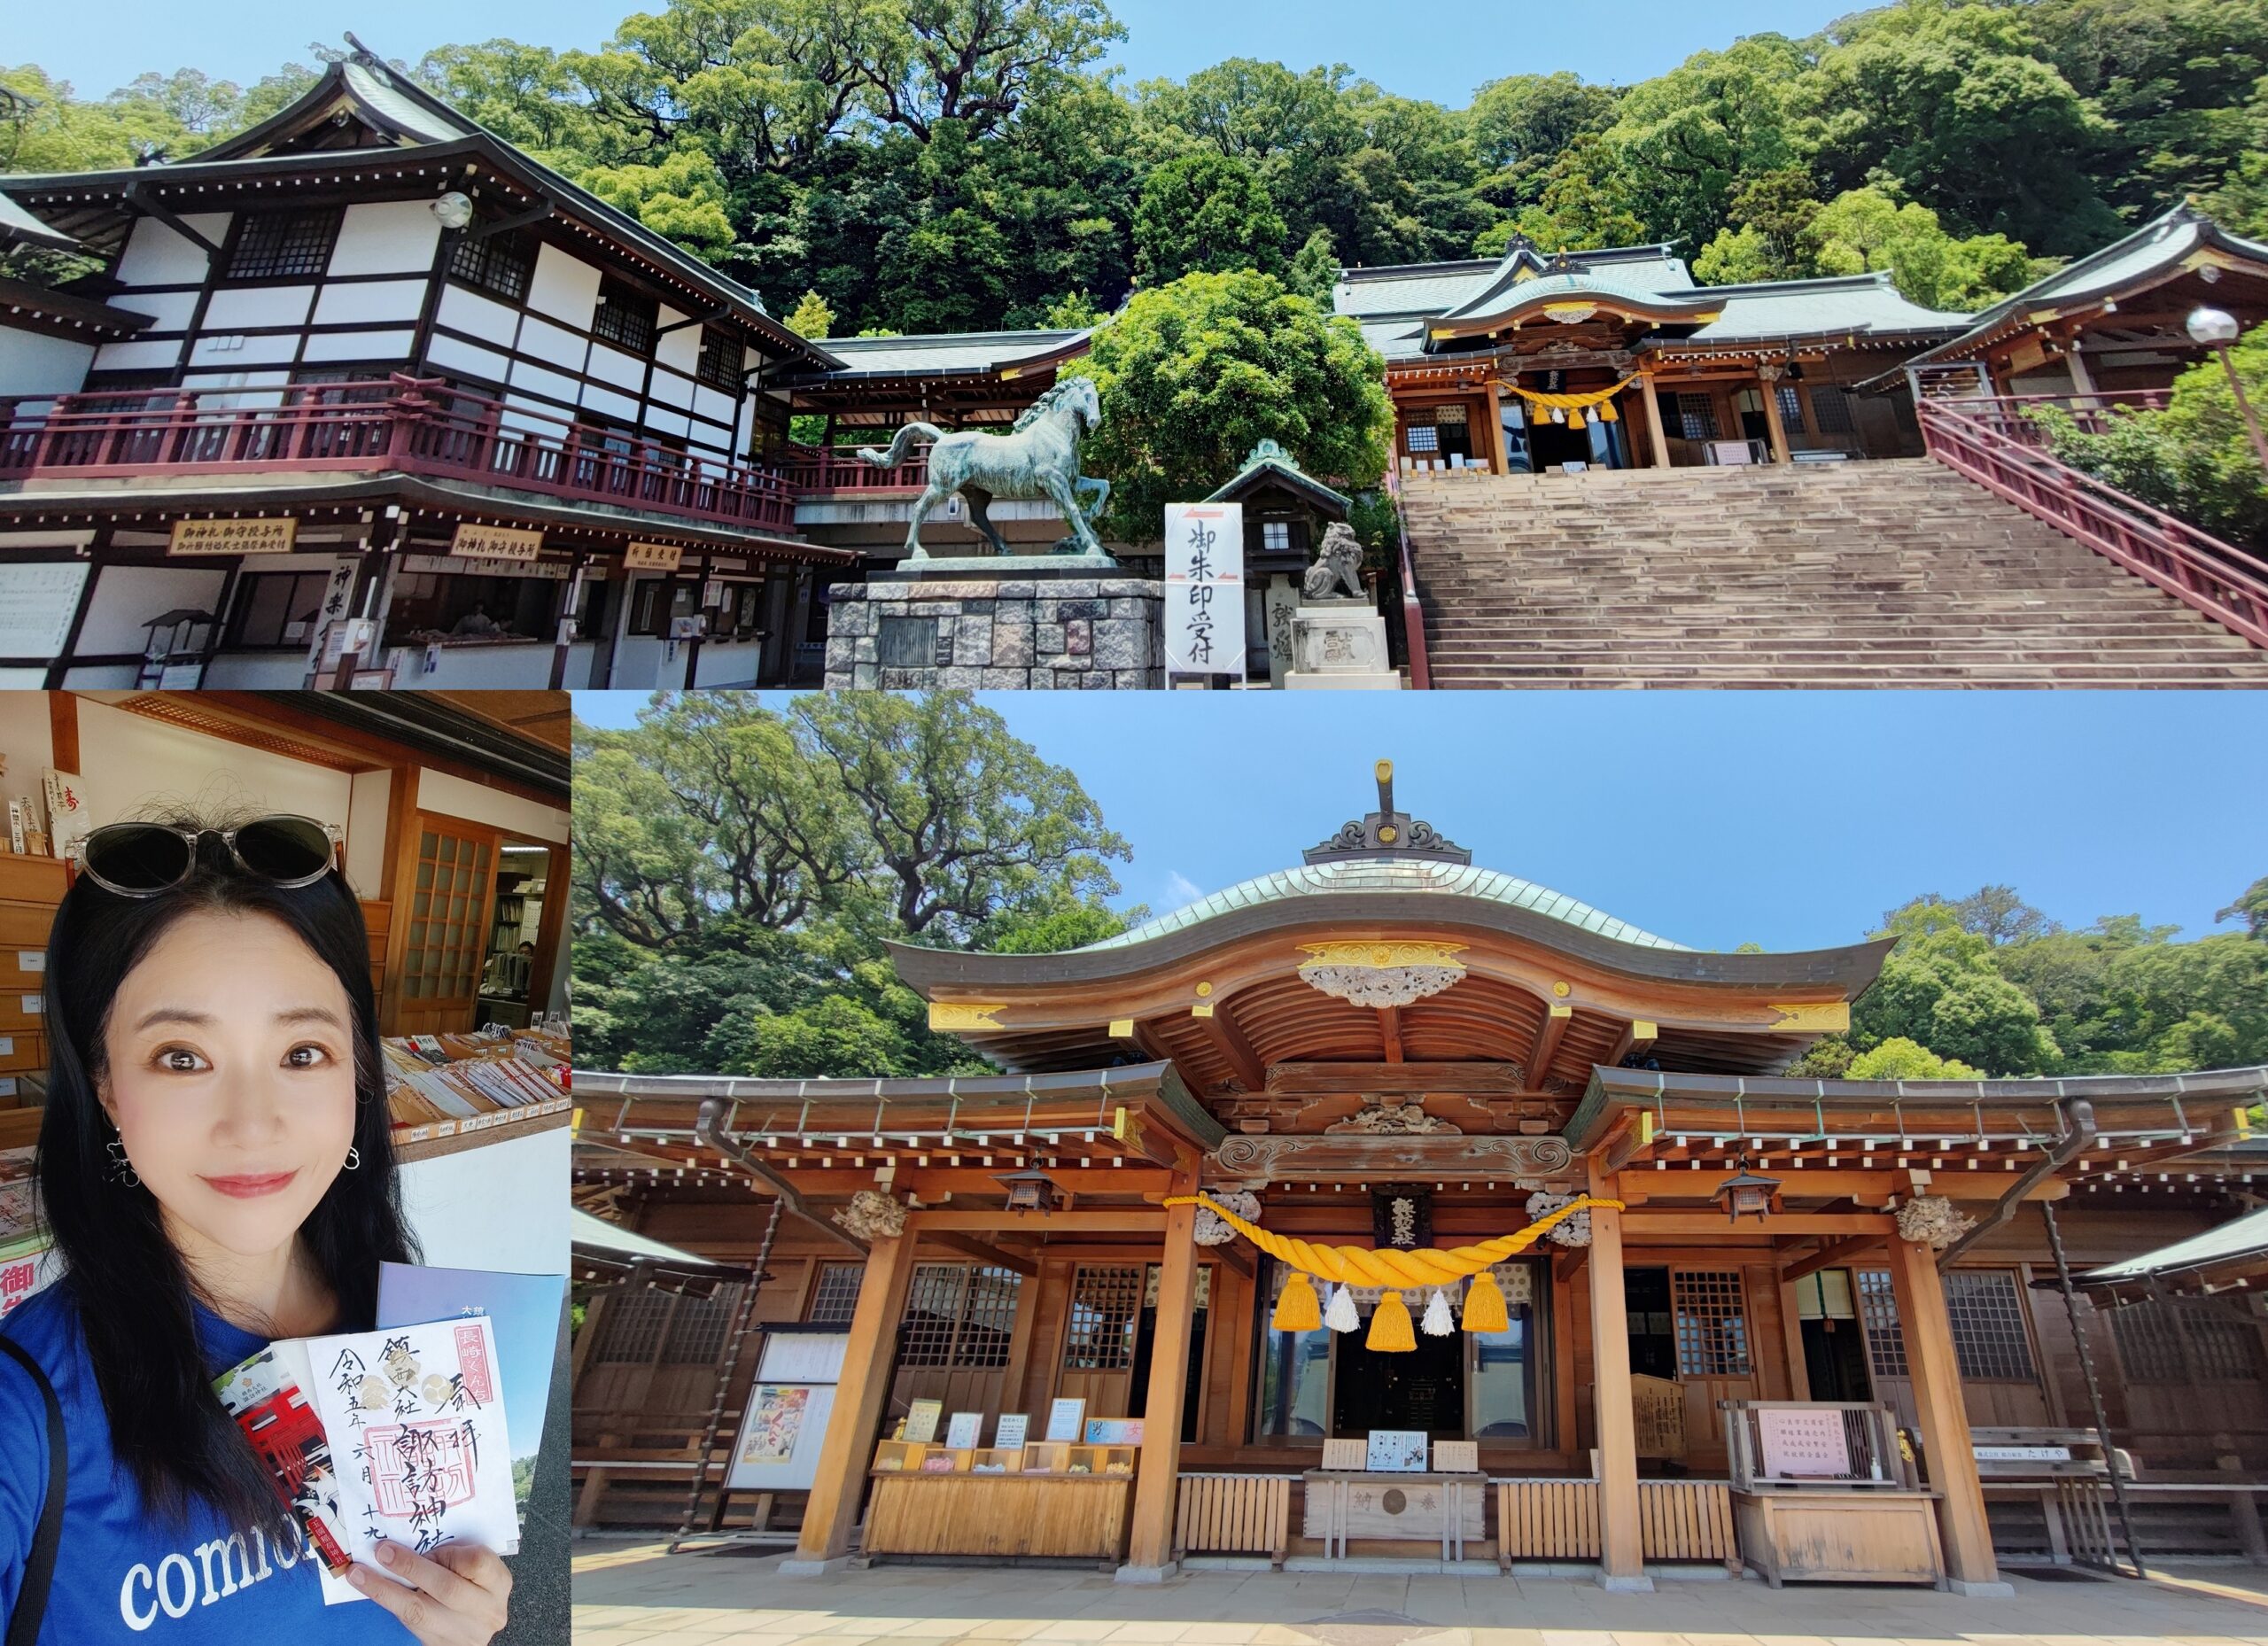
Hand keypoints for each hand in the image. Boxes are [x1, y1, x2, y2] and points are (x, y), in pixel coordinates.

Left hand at [347, 1540, 512, 1644]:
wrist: (472, 1627)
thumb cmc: (474, 1586)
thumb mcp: (477, 1568)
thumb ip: (456, 1557)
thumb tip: (413, 1546)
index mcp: (499, 1583)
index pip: (477, 1563)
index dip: (450, 1553)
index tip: (429, 1546)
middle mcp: (487, 1611)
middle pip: (447, 1588)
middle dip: (411, 1568)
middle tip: (382, 1551)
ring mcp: (464, 1634)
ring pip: (420, 1612)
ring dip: (385, 1590)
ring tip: (359, 1573)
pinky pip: (408, 1625)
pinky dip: (388, 1603)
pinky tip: (371, 1589)